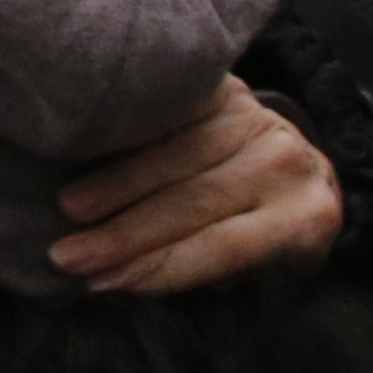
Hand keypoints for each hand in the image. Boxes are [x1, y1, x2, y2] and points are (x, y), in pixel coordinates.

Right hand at [55, 78, 340, 293]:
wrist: (290, 169)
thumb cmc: (263, 236)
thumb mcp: (257, 271)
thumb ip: (207, 274)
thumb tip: (124, 281)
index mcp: (305, 220)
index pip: (223, 246)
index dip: (159, 266)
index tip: (102, 283)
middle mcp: (287, 164)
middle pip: (195, 200)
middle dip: (125, 232)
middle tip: (67, 254)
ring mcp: (257, 119)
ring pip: (176, 154)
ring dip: (115, 183)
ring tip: (69, 208)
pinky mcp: (227, 89)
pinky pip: (168, 115)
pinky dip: (124, 136)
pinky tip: (86, 152)